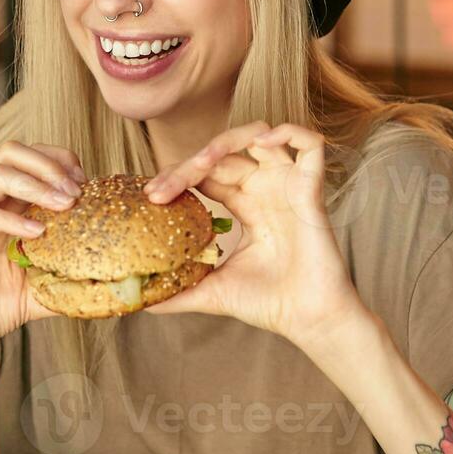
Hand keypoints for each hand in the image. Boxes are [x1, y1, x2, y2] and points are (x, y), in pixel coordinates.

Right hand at [0, 142, 83, 368]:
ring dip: (35, 183)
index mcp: (8, 207)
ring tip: (63, 205)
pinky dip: (12, 218)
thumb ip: (68, 283)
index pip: (32, 159)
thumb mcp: (39, 293)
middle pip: (12, 152)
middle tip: (76, 192)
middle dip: (49, 164)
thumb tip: (109, 287)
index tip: (87, 187)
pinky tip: (37, 233)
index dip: (62, 162)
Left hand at [141, 122, 363, 345]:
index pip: (207, 173)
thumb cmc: (268, 305)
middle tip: (160, 190)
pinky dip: (287, 132)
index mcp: (246, 205)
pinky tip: (261, 143)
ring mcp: (288, 185)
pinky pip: (309, 143)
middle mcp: (266, 189)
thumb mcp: (210, 293)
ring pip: (258, 135)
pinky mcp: (312, 188)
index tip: (151, 196)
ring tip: (200, 163)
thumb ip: (178, 292)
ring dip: (225, 141)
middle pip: (223, 154)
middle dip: (188, 165)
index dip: (178, 175)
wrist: (307, 321)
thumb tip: (141, 302)